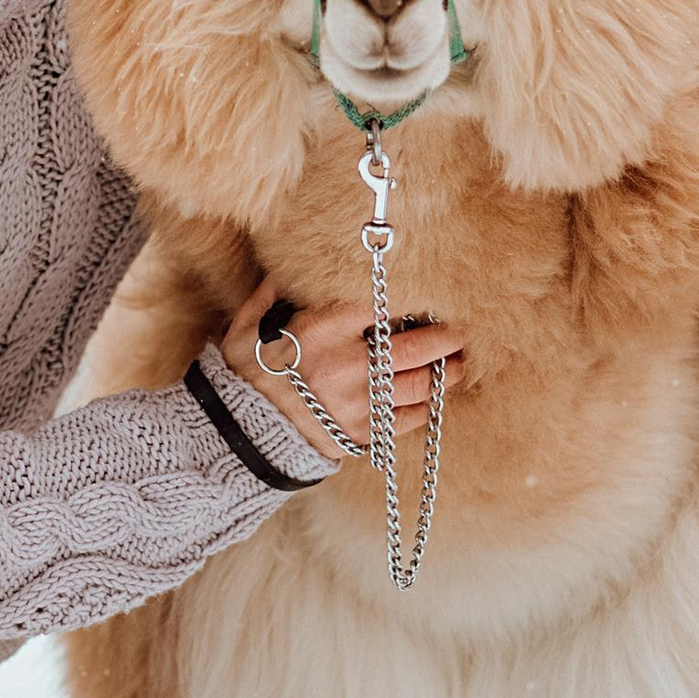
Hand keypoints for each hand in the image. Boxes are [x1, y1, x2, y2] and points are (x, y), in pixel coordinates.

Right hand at [218, 276, 465, 463]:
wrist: (238, 435)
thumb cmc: (245, 373)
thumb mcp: (250, 324)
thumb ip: (276, 290)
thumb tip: (294, 262)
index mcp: (322, 330)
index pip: (384, 305)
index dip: (412, 300)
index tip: (425, 297)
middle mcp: (347, 366)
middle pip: (418, 347)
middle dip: (447, 338)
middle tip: (460, 332)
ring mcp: (359, 404)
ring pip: (422, 385)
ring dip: (447, 373)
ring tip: (457, 363)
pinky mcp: (363, 434)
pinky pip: (410, 418)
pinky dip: (426, 404)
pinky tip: (431, 394)